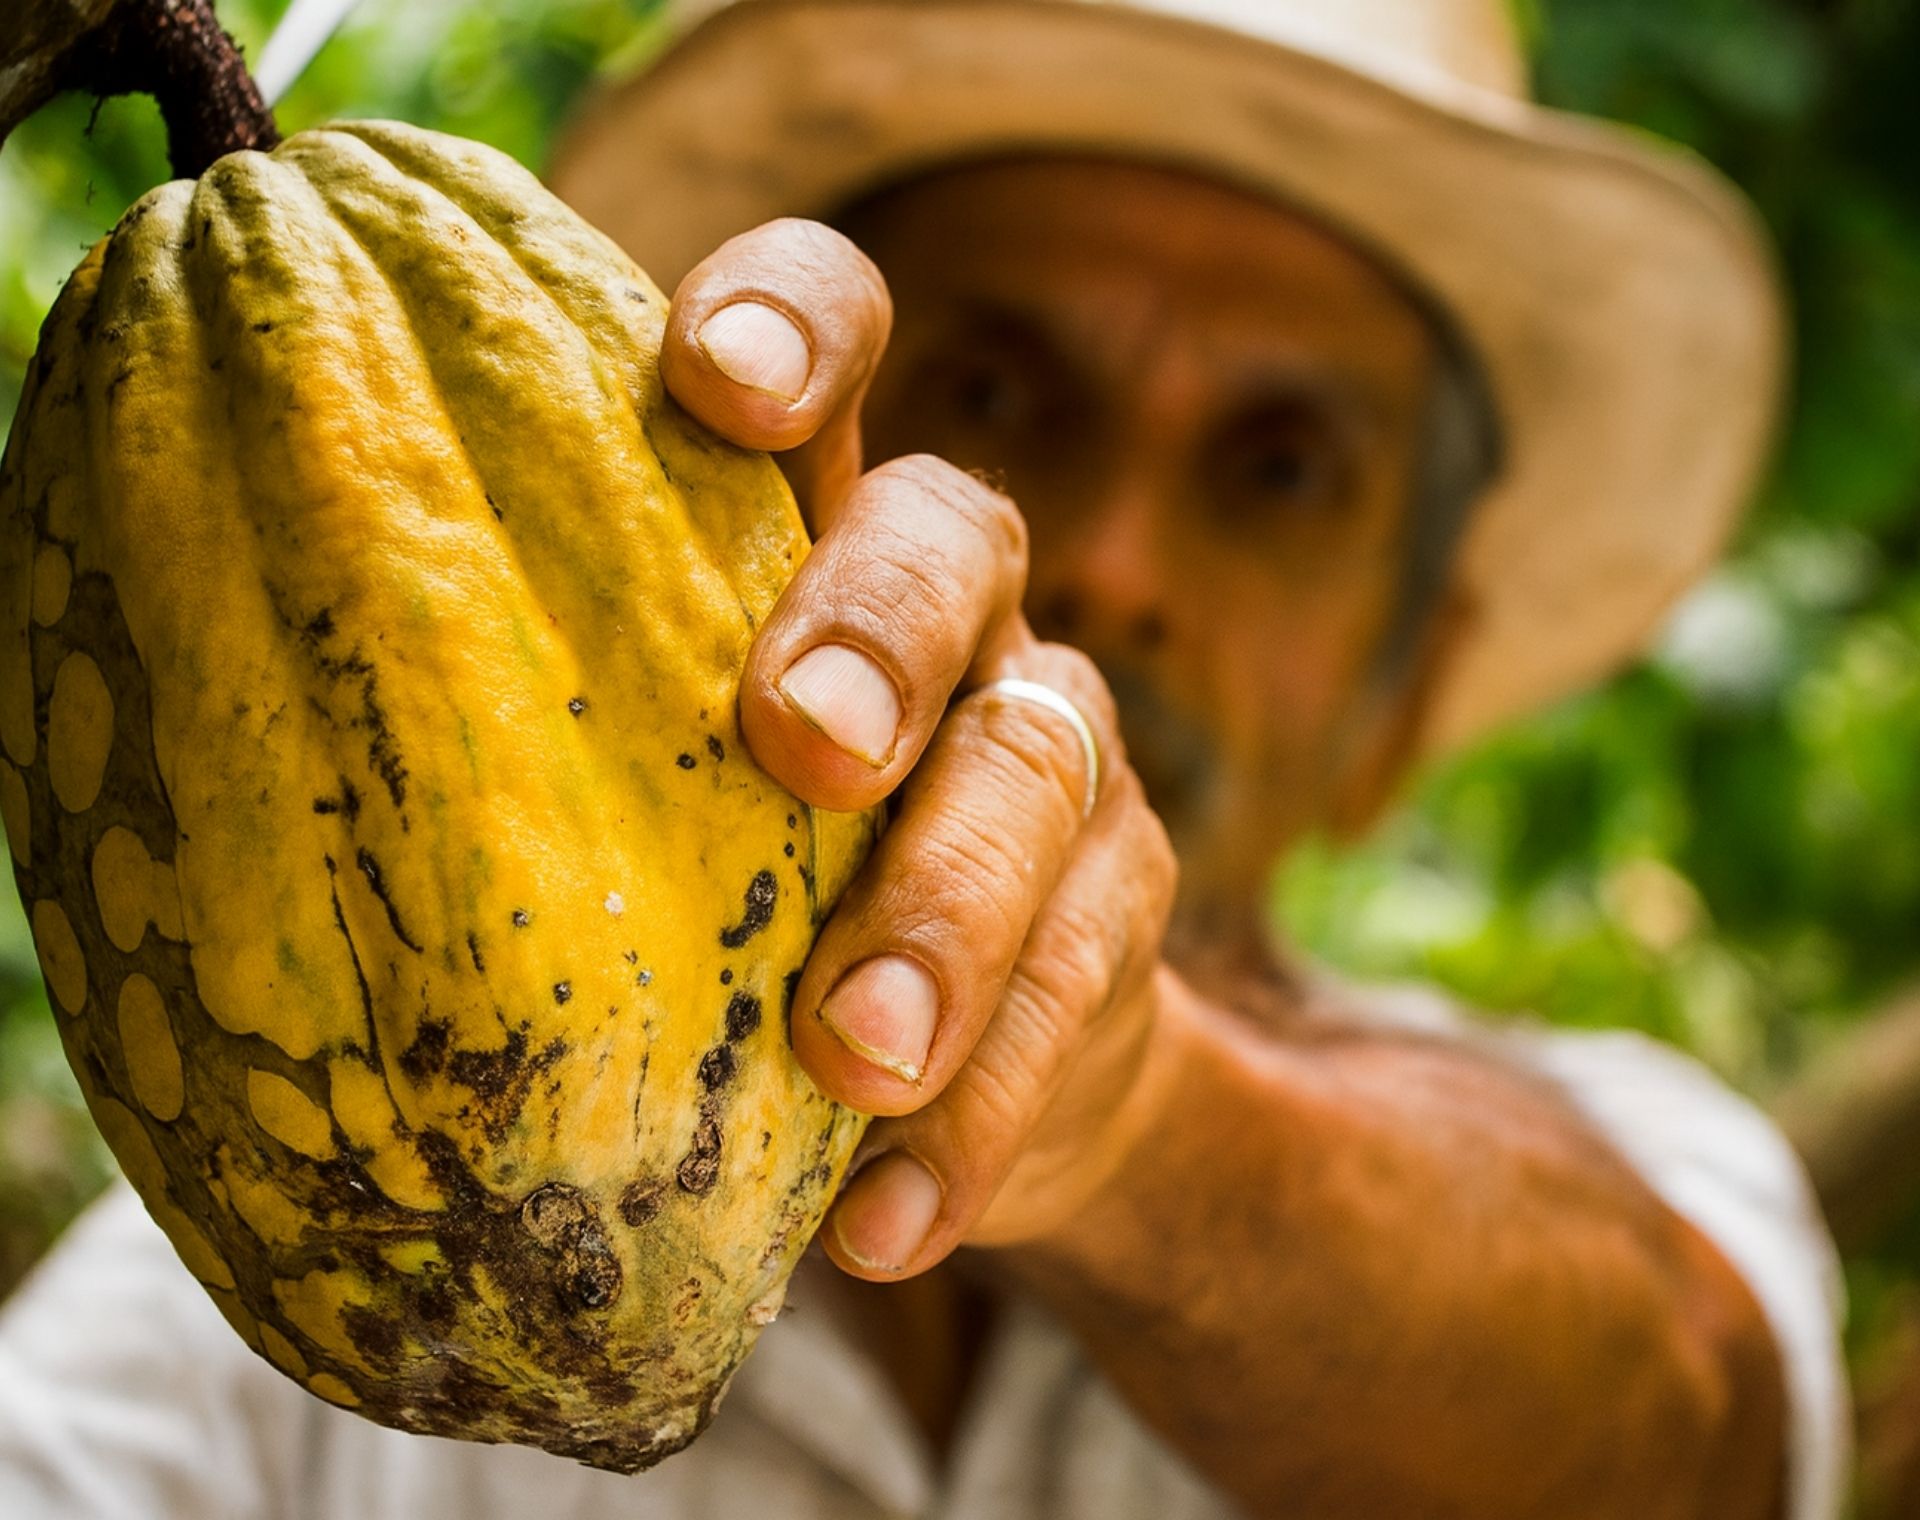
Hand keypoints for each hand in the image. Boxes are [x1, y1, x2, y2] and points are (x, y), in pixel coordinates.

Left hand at [662, 220, 1180, 1277]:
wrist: (968, 1067)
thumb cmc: (740, 896)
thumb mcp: (647, 796)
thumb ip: (557, 754)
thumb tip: (300, 815)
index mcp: (816, 525)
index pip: (842, 332)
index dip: (798, 322)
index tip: (716, 383)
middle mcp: (958, 608)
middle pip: (955, 537)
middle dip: (879, 630)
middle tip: (801, 749)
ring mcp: (1055, 749)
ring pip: (1041, 768)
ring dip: (946, 917)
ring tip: (853, 1060)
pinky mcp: (1118, 909)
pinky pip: (1080, 987)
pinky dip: (979, 1112)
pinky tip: (883, 1222)